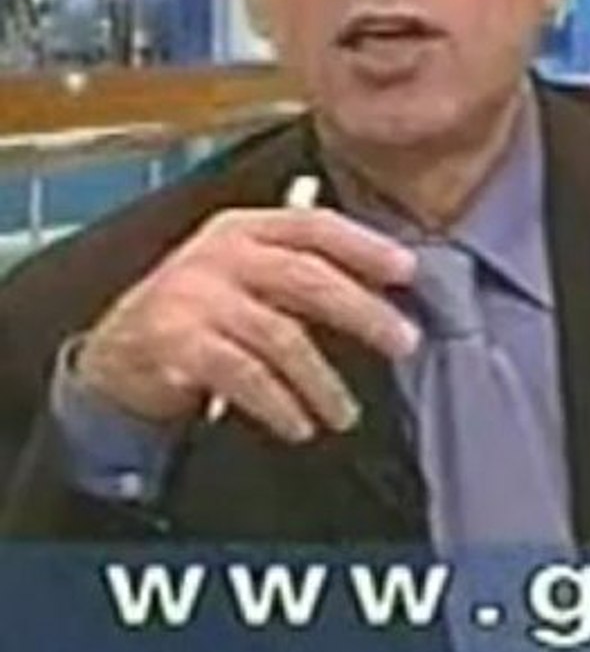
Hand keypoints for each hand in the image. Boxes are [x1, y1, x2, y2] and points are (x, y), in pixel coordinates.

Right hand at [74, 206, 417, 442]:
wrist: (118, 354)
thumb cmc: (204, 313)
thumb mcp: (250, 276)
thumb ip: (307, 274)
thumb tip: (387, 297)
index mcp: (247, 228)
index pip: (316, 227)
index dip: (366, 246)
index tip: (409, 271)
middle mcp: (221, 254)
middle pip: (308, 277)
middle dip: (364, 312)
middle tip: (404, 342)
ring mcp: (195, 295)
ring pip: (281, 335)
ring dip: (322, 380)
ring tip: (345, 413)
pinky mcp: (176, 342)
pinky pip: (244, 375)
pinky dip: (280, 404)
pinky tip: (300, 424)